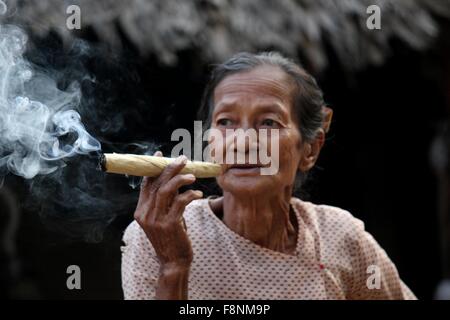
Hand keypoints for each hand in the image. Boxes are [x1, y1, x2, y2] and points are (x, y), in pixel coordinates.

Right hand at [134, 151, 202, 268]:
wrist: (173, 262)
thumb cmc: (171, 238)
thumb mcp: (165, 217)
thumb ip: (166, 200)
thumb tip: (176, 179)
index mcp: (141, 211)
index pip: (146, 185)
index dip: (153, 169)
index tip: (160, 155)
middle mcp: (146, 214)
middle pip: (157, 184)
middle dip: (170, 169)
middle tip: (183, 159)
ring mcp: (156, 220)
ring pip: (166, 191)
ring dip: (180, 179)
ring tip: (192, 175)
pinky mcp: (170, 224)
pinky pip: (180, 203)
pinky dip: (190, 195)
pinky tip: (198, 194)